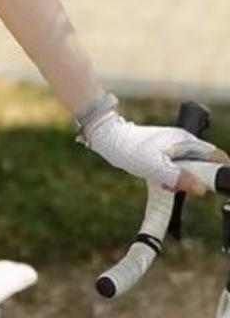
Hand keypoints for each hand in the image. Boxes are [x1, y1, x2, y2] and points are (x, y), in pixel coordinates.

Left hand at [83, 111, 228, 194]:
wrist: (108, 138)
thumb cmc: (130, 148)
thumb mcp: (155, 167)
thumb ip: (178, 177)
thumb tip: (201, 189)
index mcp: (186, 140)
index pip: (216, 156)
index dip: (219, 173)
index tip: (213, 187)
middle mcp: (183, 141)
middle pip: (206, 164)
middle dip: (200, 179)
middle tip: (184, 187)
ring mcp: (175, 146)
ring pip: (192, 168)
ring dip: (185, 180)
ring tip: (169, 184)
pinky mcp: (166, 152)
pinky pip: (179, 168)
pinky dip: (175, 178)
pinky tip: (163, 182)